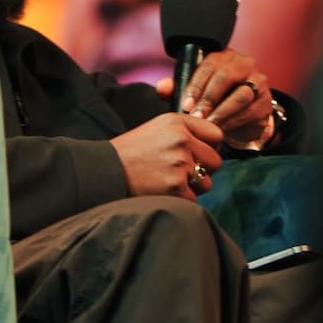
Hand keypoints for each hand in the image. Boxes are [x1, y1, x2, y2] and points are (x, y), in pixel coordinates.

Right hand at [110, 113, 225, 200]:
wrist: (105, 170)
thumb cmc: (131, 151)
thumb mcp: (158, 127)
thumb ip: (186, 131)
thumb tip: (213, 145)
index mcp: (178, 122)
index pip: (216, 135)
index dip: (209, 146)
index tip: (197, 153)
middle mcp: (182, 140)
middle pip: (216, 161)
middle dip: (202, 169)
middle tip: (180, 171)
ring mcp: (180, 164)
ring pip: (206, 182)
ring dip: (192, 187)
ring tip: (168, 181)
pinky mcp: (176, 187)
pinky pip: (193, 199)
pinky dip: (180, 199)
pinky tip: (163, 191)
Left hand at [156, 49, 279, 149]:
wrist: (241, 114)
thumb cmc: (213, 98)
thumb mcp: (194, 92)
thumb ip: (176, 88)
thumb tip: (161, 87)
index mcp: (222, 56)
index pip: (207, 65)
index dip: (195, 86)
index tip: (186, 105)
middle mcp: (242, 63)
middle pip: (225, 77)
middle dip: (209, 99)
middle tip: (197, 117)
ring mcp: (257, 80)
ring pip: (241, 95)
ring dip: (222, 112)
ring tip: (209, 125)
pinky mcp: (265, 100)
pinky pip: (251, 110)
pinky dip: (234, 122)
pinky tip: (222, 130)